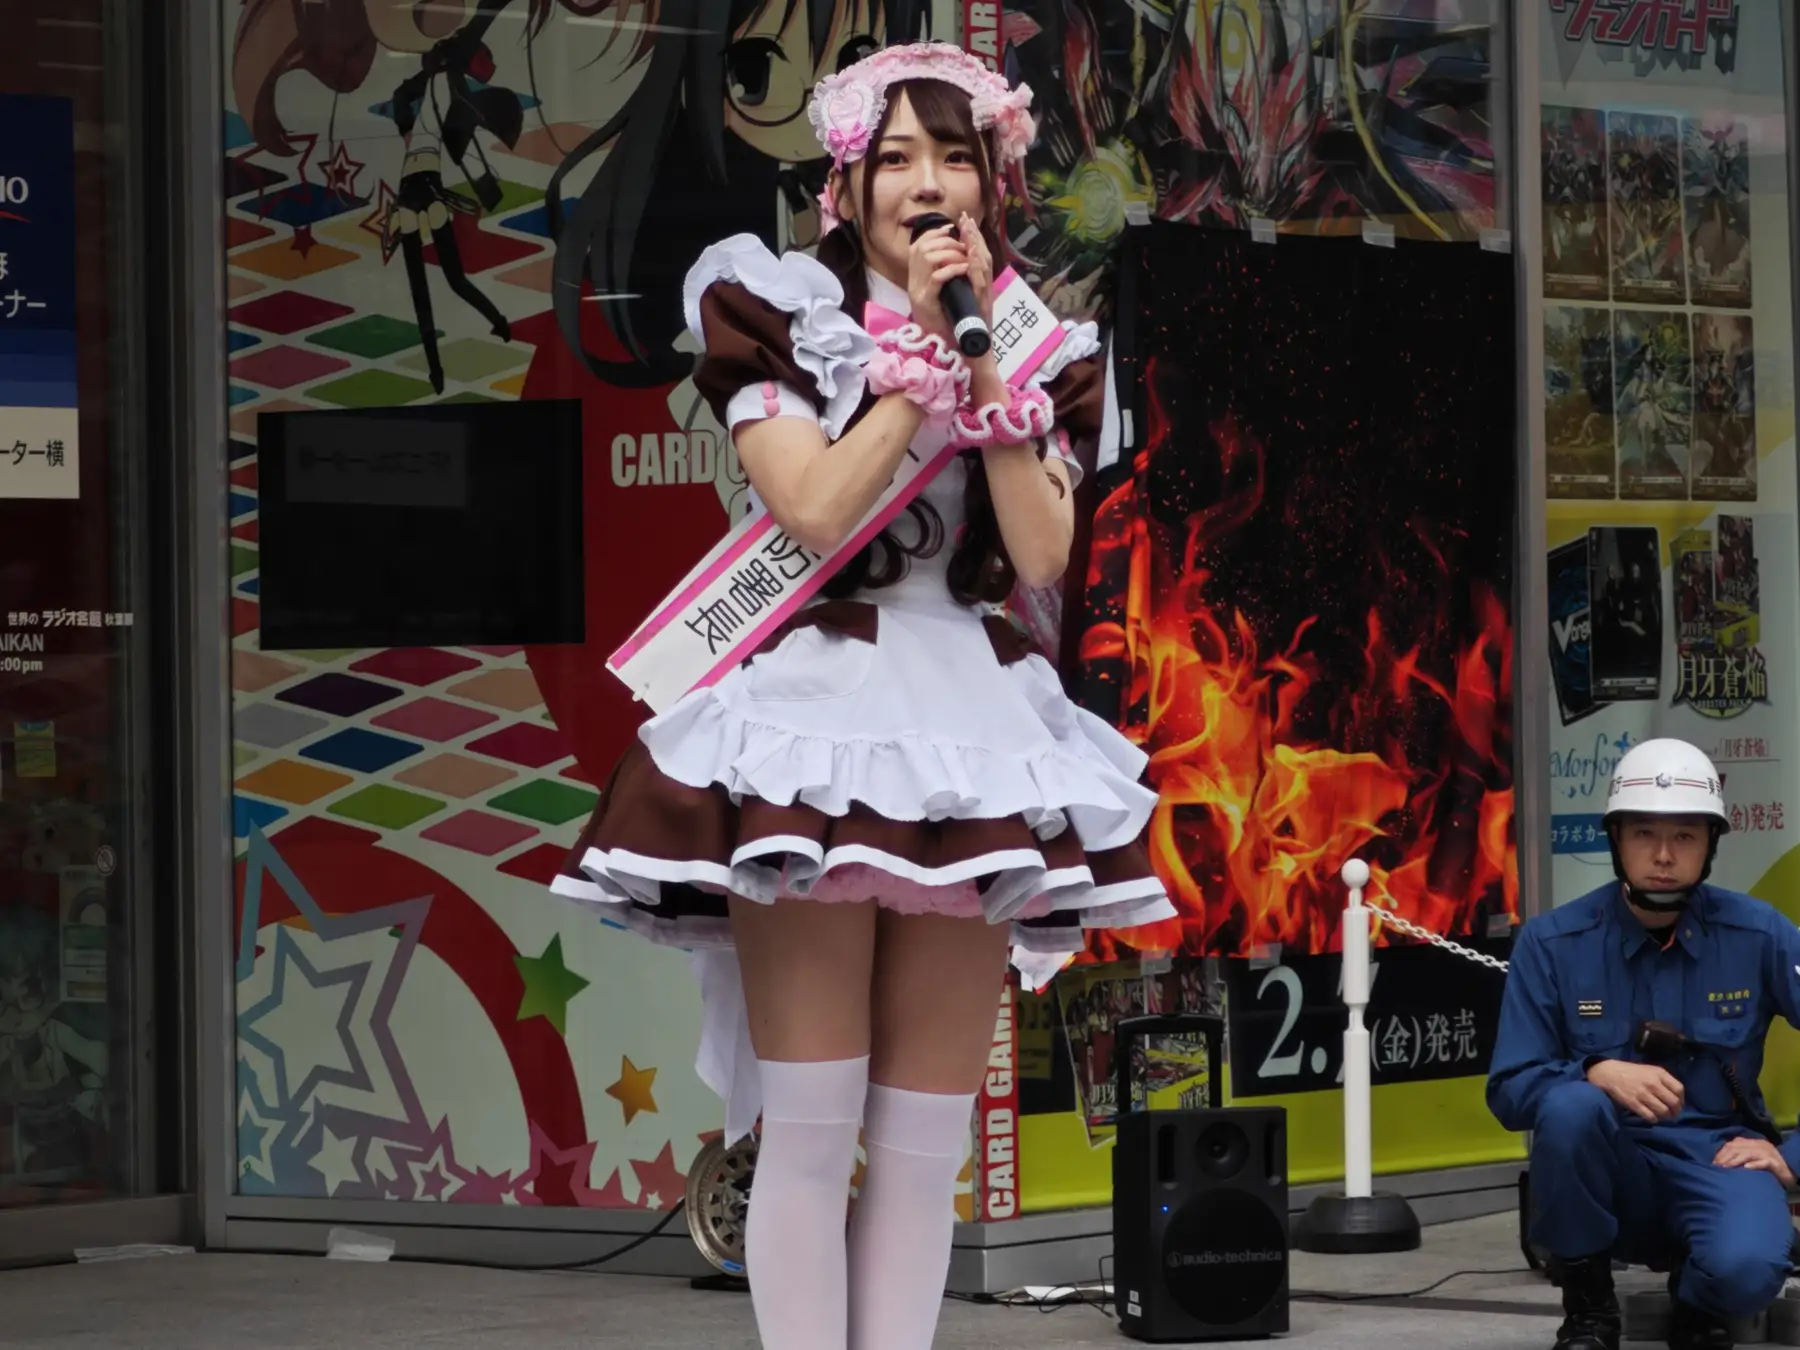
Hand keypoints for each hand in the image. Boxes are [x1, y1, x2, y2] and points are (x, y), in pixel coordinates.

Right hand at [907, 222, 968, 342]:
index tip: (951, 228)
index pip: (918, 245)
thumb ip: (941, 274)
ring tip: (965, 257)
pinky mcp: (927, 303)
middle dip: (945, 241)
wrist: (946, 348)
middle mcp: (913, 283)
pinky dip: (952, 269)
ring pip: (928, 258)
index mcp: (916, 279)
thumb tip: (950, 251)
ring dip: (949, 253)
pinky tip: (964, 268)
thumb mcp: (942, 293)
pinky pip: (937, 278)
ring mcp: (918, 293)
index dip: (934, 233)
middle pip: (922, 247)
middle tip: (963, 245)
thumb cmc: (948, 321)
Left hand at [957, 212, 994, 325]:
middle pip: (982, 254)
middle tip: (965, 217)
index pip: (975, 255)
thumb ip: (959, 284)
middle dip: (974, 234)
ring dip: (977, 245)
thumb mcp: (960, 301)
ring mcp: (986, 293)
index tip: (963, 220)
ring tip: (969, 229)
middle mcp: (985, 285)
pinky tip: (972, 254)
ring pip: (984, 264)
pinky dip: (977, 266)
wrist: (977, 349)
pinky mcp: (984, 303)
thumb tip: (949, 269)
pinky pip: (981, 281)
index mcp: (978, 283)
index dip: (971, 237)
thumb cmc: (966, 327)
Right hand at [1586, 1058, 1684, 1122]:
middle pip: (1674, 1102)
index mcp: (1659, 1073)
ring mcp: (1643, 1094)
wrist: (1608, 1073)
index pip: (1679, 1089)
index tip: (1678, 1104)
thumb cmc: (1632, 1072)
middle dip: (1676, 1111)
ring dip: (1665, 1116)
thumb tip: (1677, 1098)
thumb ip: (1664, 1081)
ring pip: (1663, 1111)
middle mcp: (1653, 1083)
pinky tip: (1652, 1116)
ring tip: (1662, 1116)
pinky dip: (1654, 1119)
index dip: (1682, 1099)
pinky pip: (1650, 1117)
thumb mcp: (1650, 1070)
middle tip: (1672, 1113)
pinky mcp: (1633, 1104)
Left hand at [1715, 1136, 1795, 1186]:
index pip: (1733, 1144)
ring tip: (1726, 1168)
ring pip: (1747, 1154)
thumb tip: (1721, 1161)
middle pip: (1738, 1148)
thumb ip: (1741, 1155)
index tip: (1714, 1162)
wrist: (1791, 1170)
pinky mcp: (1775, 1162)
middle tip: (1717, 1167)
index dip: (1722, 1153)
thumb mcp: (1753, 1157)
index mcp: (1753, 1142)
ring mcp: (1767, 1152)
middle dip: (1725, 1157)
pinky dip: (1754, 1164)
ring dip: (1735, 1161)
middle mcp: (1759, 1144)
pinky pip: (1763, 1162)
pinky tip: (1746, 1168)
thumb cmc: (1769, 1166)